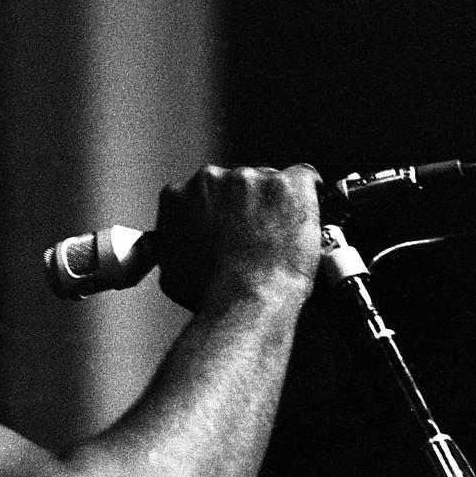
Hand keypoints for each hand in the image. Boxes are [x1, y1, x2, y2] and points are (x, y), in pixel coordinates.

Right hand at [156, 163, 322, 309]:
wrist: (247, 299)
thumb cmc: (211, 292)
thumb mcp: (170, 272)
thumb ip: (171, 247)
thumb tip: (173, 248)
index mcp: (178, 197)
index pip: (199, 193)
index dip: (216, 211)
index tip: (226, 226)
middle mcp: (211, 179)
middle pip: (234, 184)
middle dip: (244, 205)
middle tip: (253, 236)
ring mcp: (251, 177)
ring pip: (267, 182)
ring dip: (273, 204)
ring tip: (277, 238)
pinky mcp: (288, 183)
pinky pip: (303, 178)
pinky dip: (305, 196)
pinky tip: (302, 217)